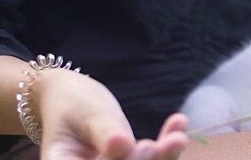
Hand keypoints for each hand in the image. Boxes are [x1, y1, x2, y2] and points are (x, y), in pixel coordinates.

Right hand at [32, 69, 188, 158]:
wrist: (71, 97)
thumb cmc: (72, 102)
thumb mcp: (86, 114)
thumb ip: (104, 132)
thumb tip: (122, 146)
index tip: (147, 145)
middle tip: (161, 143)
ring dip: (164, 157)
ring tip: (178, 138)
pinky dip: (168, 147)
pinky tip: (180, 123)